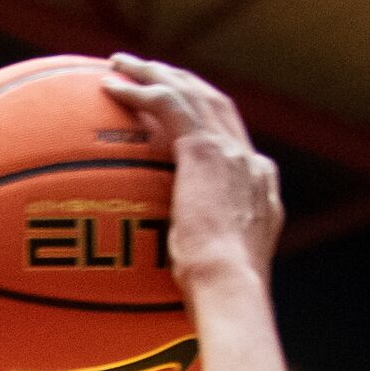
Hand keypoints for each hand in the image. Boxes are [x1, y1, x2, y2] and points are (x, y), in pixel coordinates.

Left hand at [102, 55, 282, 286]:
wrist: (231, 292)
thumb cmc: (217, 305)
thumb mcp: (215, 282)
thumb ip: (201, 269)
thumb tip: (179, 290)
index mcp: (259, 193)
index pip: (234, 146)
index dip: (209, 126)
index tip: (184, 122)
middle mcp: (250, 165)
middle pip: (217, 106)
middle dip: (184, 85)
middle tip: (150, 75)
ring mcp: (230, 154)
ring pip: (192, 95)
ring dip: (156, 75)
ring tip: (122, 65)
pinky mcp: (203, 152)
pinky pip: (168, 106)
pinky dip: (141, 91)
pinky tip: (110, 86)